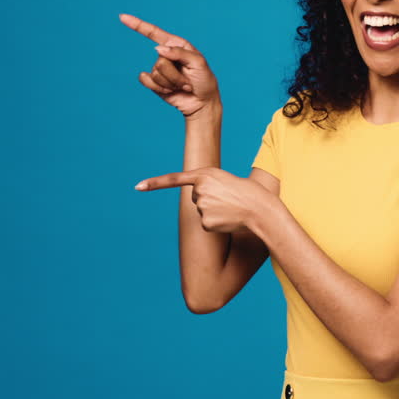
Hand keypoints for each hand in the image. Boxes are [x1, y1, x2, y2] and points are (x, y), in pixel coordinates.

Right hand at [119, 13, 220, 118]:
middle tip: (187, 81)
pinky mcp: (154, 82)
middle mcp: (166, 55)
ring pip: (155, 73)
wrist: (202, 103)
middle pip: (160, 61)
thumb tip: (157, 48)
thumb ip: (179, 52)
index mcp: (177, 45)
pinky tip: (169, 90)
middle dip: (175, 75)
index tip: (122, 17)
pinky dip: (158, 87)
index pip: (154, 33)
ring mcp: (159, 69)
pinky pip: (145, 80)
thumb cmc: (204, 80)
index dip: (137, 25)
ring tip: (183, 86)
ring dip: (171, 83)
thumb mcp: (198, 62)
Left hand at [134, 167, 273, 233]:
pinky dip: (216, 223)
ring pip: (201, 210)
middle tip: (227, 198)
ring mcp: (201, 206)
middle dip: (208, 198)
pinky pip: (206, 224)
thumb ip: (208, 186)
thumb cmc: (248, 193)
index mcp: (205, 174)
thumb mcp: (226, 181)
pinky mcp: (206, 221)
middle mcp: (200, 189)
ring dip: (214, 211)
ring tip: (230, 208)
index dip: (154, 183)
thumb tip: (198, 200)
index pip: (174, 179)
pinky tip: (228, 219)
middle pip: (195, 197)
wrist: (260, 208)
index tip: (138, 186)